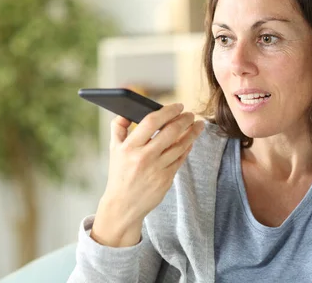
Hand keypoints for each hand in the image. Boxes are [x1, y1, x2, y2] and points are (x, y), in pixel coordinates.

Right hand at [90, 103, 204, 246]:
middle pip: (170, 132)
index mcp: (130, 147)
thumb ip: (118, 127)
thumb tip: (126, 111)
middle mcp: (144, 157)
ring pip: (180, 146)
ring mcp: (156, 169)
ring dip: (192, 133)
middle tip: (190, 114)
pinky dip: (187, 148)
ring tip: (198, 124)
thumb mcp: (113, 149)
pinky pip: (180, 159)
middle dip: (184, 119)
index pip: (151, 122)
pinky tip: (191, 141)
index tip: (178, 106)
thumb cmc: (119, 173)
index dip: (167, 111)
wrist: (123, 205)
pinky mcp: (166, 179)